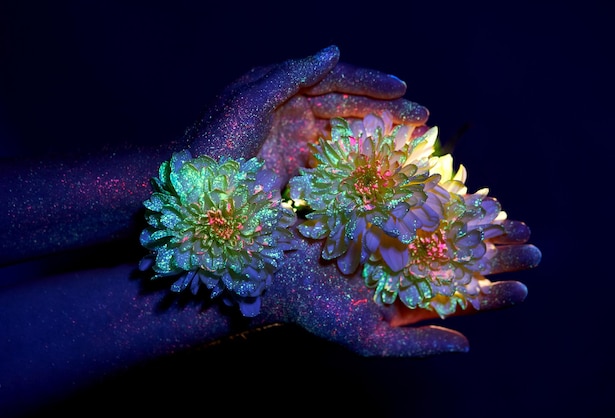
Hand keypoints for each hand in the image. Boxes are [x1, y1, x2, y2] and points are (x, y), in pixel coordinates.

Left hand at [185, 44, 428, 185]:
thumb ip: (291, 75)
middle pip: (347, 105)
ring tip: (412, 140)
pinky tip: (380, 167)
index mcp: (283, 85)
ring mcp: (296, 139)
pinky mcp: (295, 168)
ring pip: (345, 132)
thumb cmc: (215, 139)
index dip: (370, 83)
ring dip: (377, 136)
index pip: (335, 79)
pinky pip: (333, 161)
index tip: (403, 89)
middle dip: (385, 109)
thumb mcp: (251, 100)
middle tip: (422, 117)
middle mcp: (294, 108)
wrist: (190, 186)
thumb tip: (333, 50)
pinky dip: (357, 163)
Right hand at [260, 220, 540, 356]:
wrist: (279, 273)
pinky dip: (446, 200)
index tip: (523, 289)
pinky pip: (419, 205)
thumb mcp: (368, 338)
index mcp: (406, 301)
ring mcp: (395, 239)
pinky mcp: (380, 213)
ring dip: (481, 227)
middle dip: (496, 256)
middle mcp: (407, 270)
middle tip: (533, 248)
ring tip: (516, 221)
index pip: (457, 300)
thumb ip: (416, 344)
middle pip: (460, 263)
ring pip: (448, 232)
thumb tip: (467, 345)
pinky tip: (471, 194)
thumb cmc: (318, 313)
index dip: (491, 296)